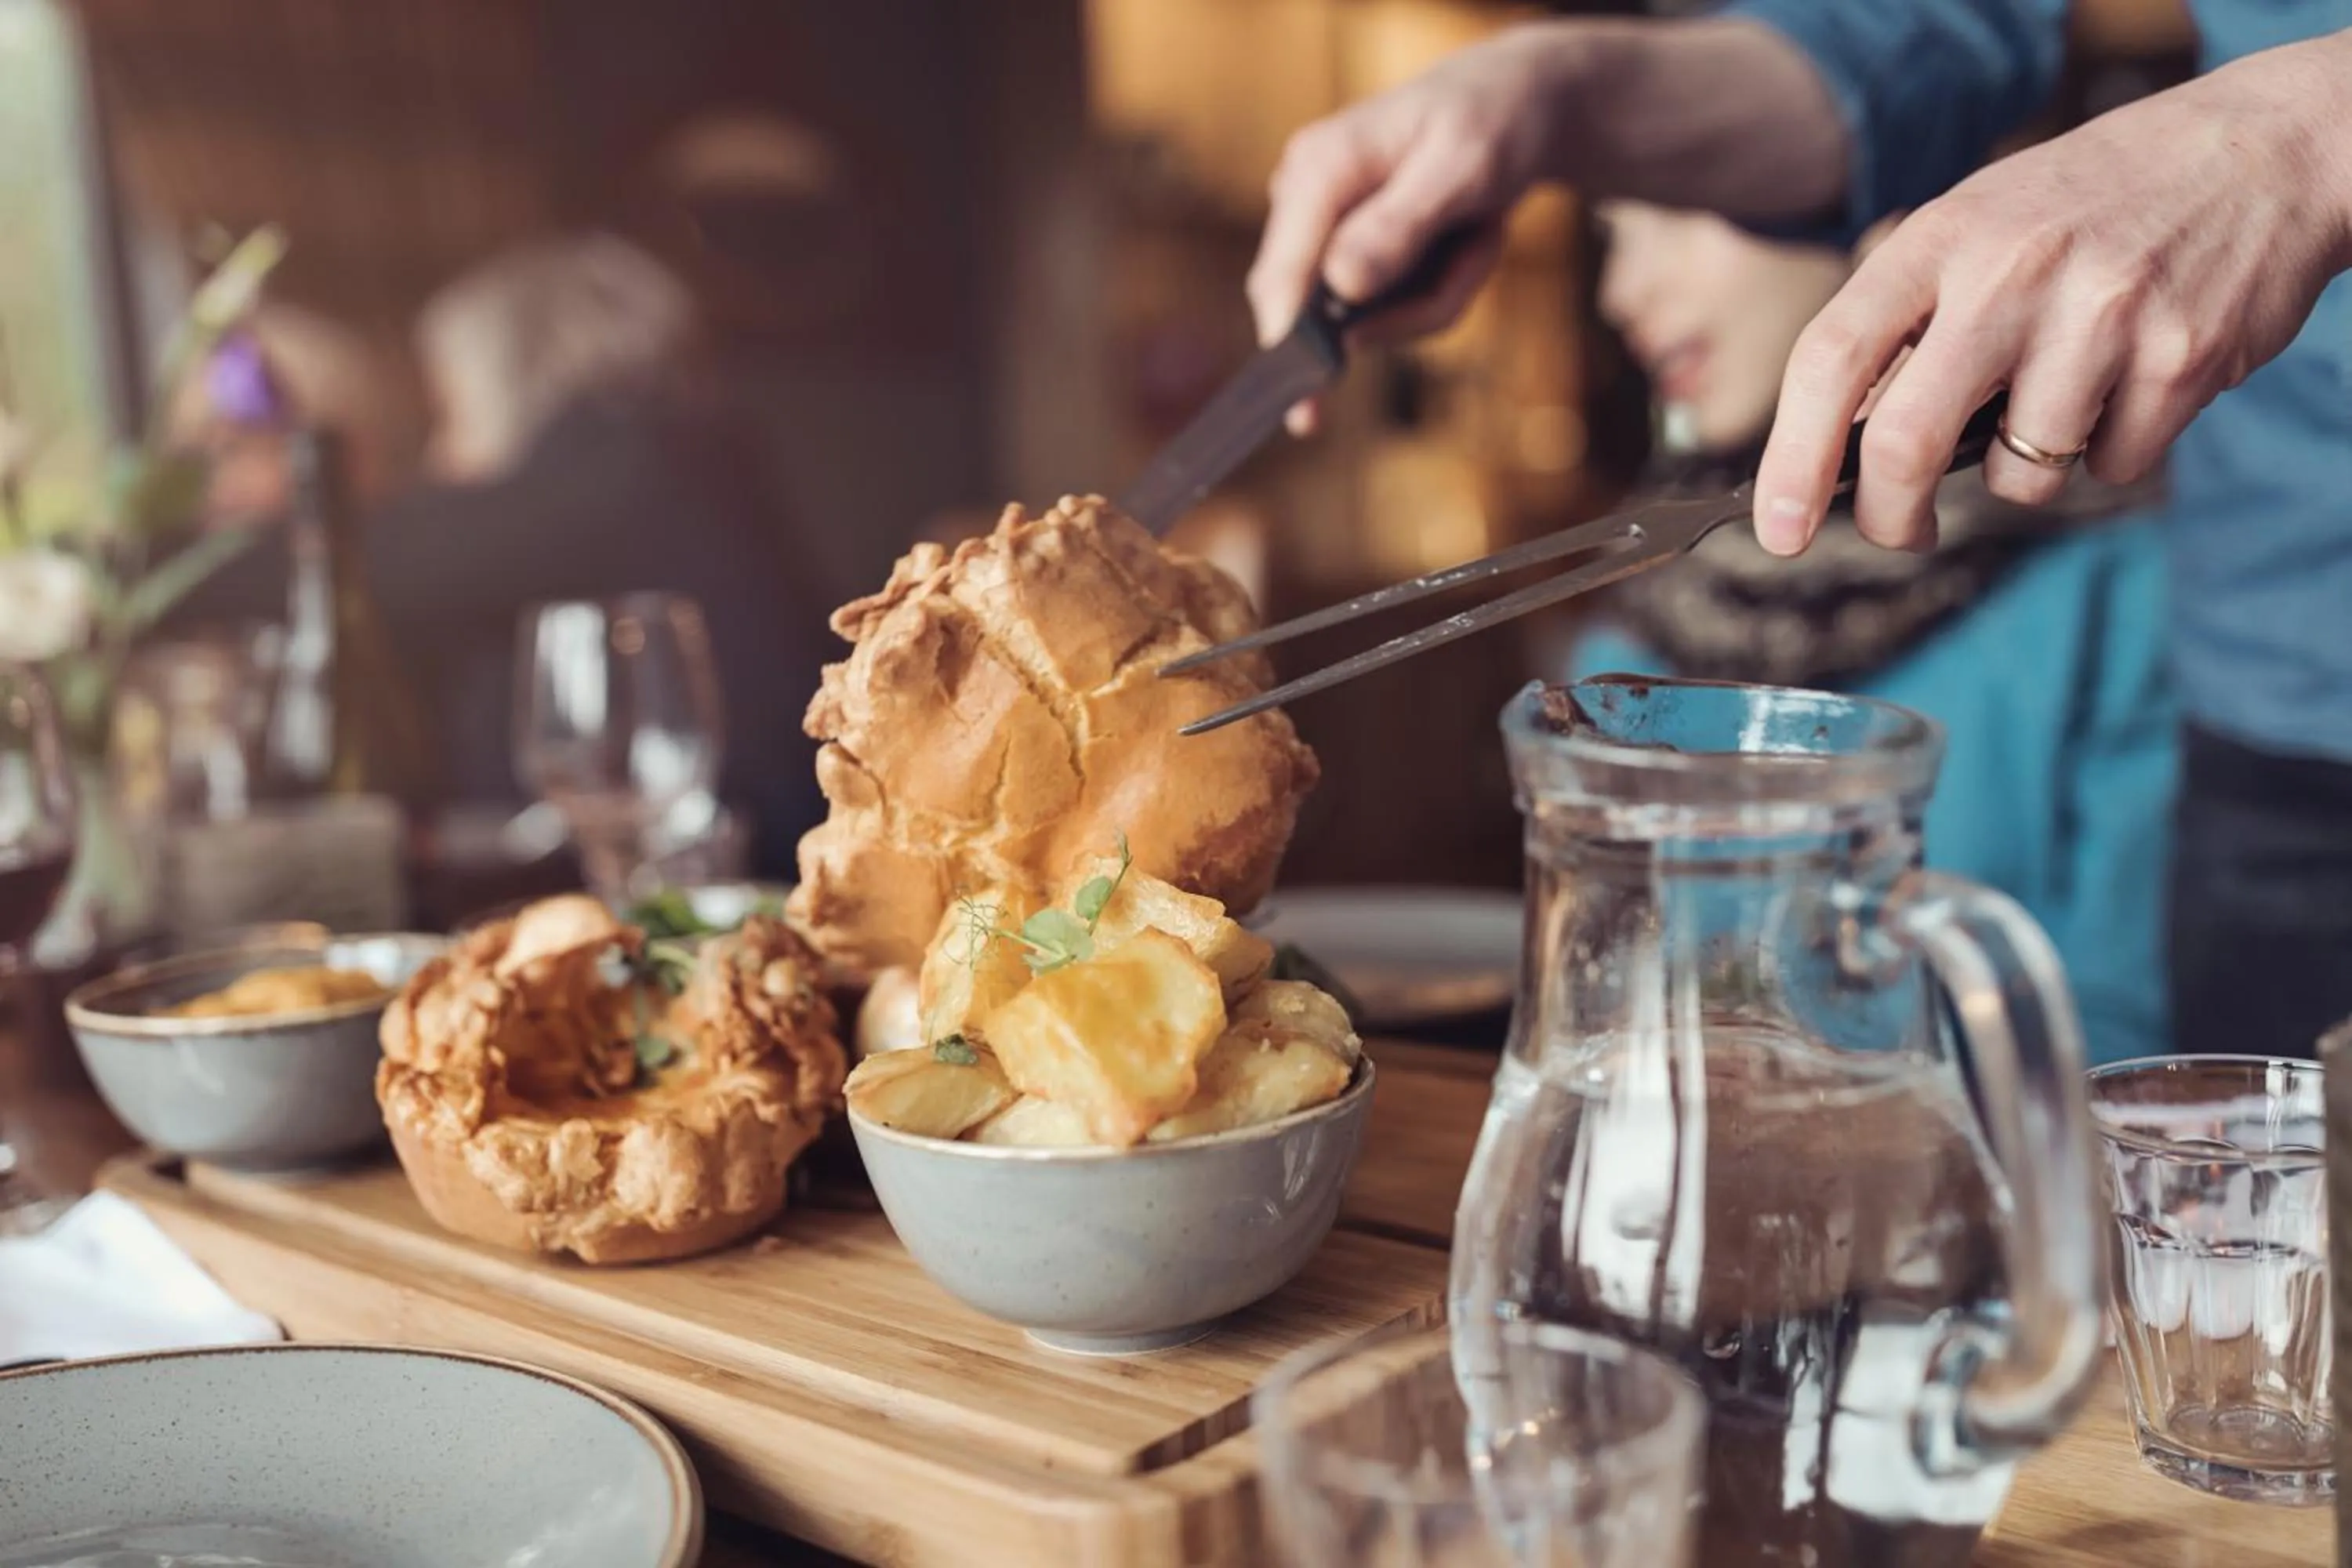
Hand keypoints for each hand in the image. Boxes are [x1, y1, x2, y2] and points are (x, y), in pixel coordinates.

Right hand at [1249, 18, 1846, 435]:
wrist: (1518, 106)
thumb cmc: (1494, 123)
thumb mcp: (1463, 170)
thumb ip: (1401, 227)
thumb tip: (1340, 286)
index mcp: (1320, 168)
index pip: (1282, 276)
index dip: (1289, 345)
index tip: (1303, 412)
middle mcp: (1306, 197)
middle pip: (1327, 311)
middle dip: (1414, 306)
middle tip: (1478, 248)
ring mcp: (1325, 228)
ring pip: (1367, 320)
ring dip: (1438, 294)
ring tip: (1478, 236)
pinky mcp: (1348, 252)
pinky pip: (1388, 311)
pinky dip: (1438, 291)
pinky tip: (1464, 244)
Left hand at [1754, 33, 2351, 554]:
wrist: (2256, 152)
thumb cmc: (2087, 209)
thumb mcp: (1977, 229)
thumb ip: (1910, 325)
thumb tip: (1834, 455)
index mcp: (1941, 238)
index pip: (1833, 357)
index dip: (1790, 459)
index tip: (1777, 529)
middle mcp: (2012, 272)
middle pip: (1907, 443)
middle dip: (1890, 518)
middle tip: (1900, 530)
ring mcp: (2100, 315)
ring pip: (2020, 476)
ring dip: (2028, 470)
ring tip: (2063, 394)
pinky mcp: (2180, 359)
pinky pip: (2111, 468)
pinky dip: (2110, 452)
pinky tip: (2129, 383)